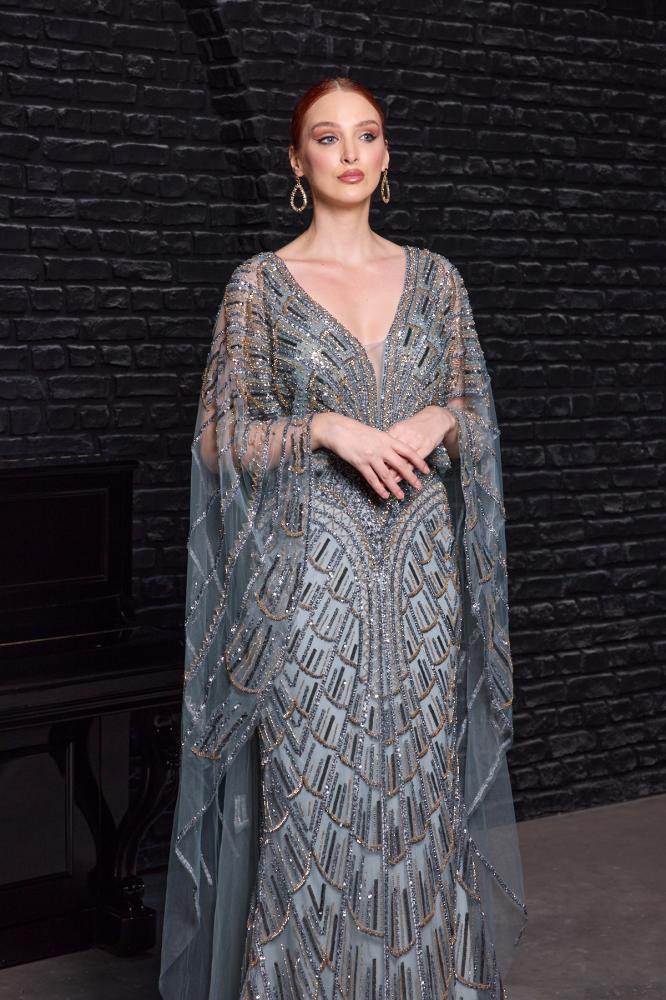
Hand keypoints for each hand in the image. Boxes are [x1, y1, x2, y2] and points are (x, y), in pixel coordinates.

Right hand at [311, 412, 429, 499]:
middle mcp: (381, 448)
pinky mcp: (360, 463)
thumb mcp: (375, 434)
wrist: (338, 429)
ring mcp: (370, 456)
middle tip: (419, 486)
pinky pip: (372, 479)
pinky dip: (379, 488)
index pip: (408, 451)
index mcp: (387, 439)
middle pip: (400, 465)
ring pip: (387, 475)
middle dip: (411, 477)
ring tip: (401, 496)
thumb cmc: (356, 430)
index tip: (426, 470)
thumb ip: (386, 443)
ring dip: (395, 487)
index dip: (418, 461)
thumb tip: (397, 454)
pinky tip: (384, 495)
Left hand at [384, 405, 455, 485]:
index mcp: (397, 430)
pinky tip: (404, 479)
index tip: (371, 469)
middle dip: (385, 469)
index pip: (384, 447)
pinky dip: (409, 471)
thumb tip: (377, 450)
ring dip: (396, 474)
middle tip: (378, 481)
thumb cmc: (416, 425)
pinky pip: (416, 461)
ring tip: (390, 485)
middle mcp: (406, 435)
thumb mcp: (401, 428)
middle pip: (393, 455)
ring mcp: (416, 441)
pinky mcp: (426, 446)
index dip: (377, 459)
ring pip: (404, 459)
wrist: (436, 417)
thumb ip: (390, 438)